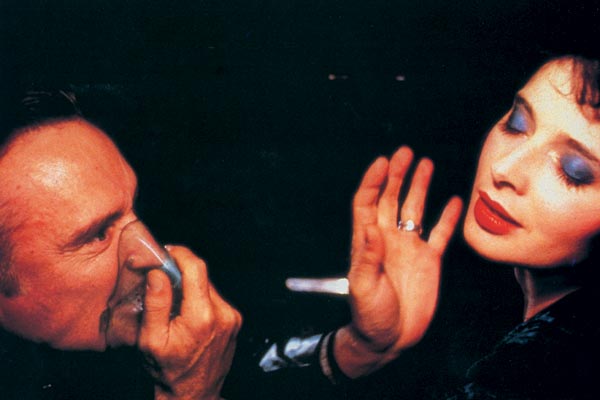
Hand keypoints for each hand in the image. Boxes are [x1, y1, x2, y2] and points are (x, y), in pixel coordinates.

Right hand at [139, 246, 241, 399]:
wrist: (195, 394)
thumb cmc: (170, 371)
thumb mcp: (151, 339)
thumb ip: (156, 303)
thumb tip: (159, 273)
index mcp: (202, 316)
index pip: (196, 268)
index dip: (181, 254)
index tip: (167, 252)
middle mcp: (223, 313)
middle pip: (202, 276)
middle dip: (181, 272)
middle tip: (162, 276)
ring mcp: (232, 317)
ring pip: (208, 287)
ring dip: (190, 286)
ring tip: (173, 301)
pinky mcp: (235, 321)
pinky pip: (215, 299)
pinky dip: (200, 299)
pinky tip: (187, 313)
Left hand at [335, 146, 462, 376]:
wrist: (389, 338)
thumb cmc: (370, 316)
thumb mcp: (363, 288)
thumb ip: (367, 258)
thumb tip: (371, 228)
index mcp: (367, 242)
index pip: (367, 203)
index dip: (373, 181)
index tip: (383, 162)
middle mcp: (388, 239)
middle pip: (390, 198)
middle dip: (397, 175)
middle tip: (404, 152)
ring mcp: (408, 248)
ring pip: (414, 209)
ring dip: (419, 187)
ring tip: (425, 163)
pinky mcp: (428, 261)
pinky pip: (439, 233)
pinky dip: (447, 218)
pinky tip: (454, 201)